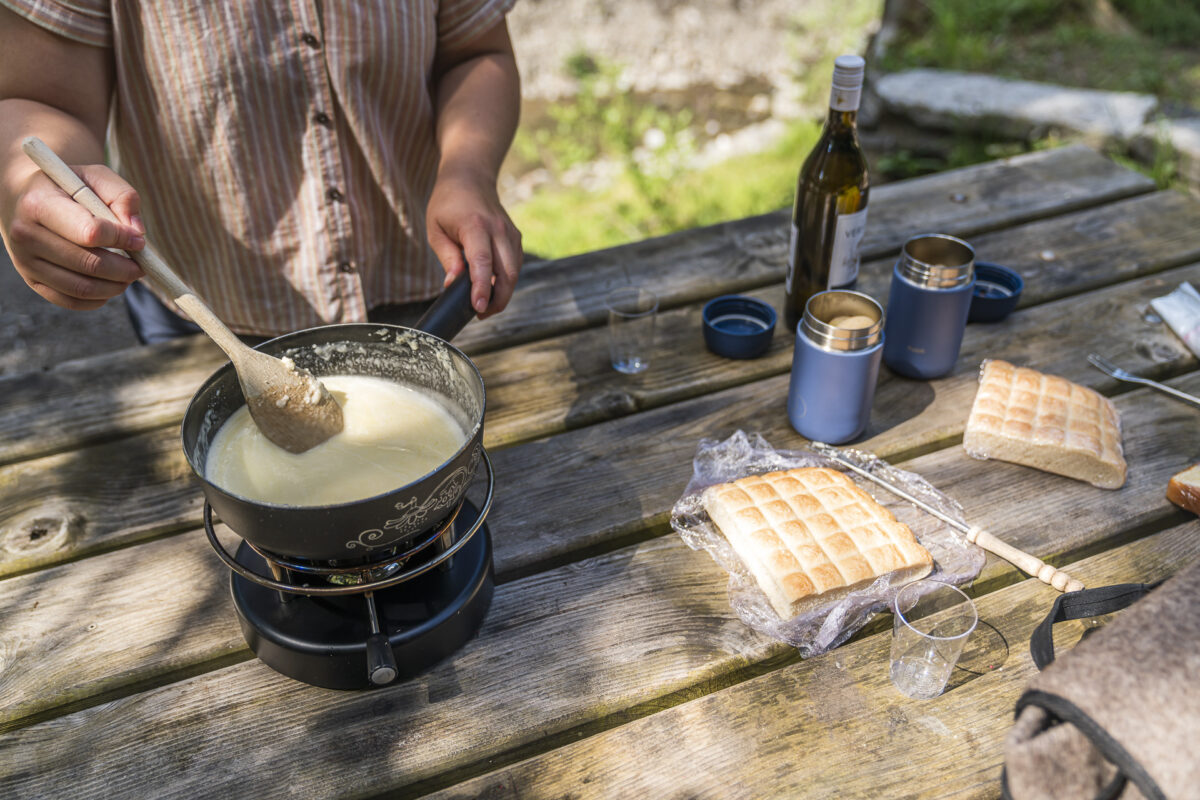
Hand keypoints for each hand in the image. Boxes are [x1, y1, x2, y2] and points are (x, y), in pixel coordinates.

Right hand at [3, 164, 144, 309]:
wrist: (27, 199)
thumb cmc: (69, 187)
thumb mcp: (96, 177)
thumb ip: (123, 197)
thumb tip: (138, 232)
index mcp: (39, 203)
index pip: (89, 232)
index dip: (121, 239)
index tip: (139, 241)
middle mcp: (26, 235)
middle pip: (89, 264)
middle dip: (125, 269)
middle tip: (141, 266)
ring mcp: (25, 261)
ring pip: (81, 288)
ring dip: (115, 286)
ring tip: (129, 275)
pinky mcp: (32, 280)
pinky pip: (70, 300)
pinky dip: (98, 299)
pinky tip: (110, 285)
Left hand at [425, 167, 521, 318]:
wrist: (470, 178)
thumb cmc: (447, 204)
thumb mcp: (436, 229)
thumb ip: (446, 257)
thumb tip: (452, 285)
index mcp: (475, 226)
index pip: (482, 262)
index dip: (482, 288)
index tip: (478, 308)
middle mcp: (498, 229)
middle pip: (506, 272)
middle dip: (497, 299)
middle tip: (481, 314)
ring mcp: (510, 233)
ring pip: (514, 272)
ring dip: (504, 293)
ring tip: (486, 305)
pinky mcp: (515, 237)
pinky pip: (515, 265)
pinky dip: (507, 280)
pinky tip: (493, 288)